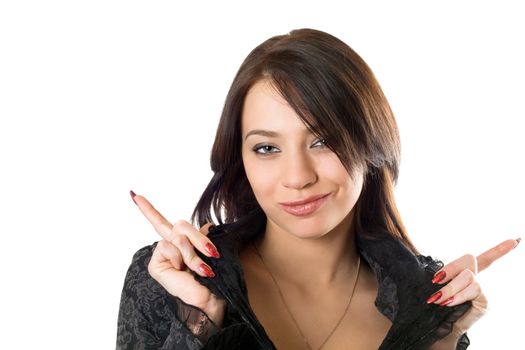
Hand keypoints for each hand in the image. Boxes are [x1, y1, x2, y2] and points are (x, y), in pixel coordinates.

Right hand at [130, 190, 225, 326]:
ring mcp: (162, 256)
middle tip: (212, 253)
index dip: (148, 209)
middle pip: (181, 225)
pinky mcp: (156, 264)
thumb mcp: (211, 255)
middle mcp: (170, 248)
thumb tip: (207, 224)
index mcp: (181, 245)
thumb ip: (203, 238)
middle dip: (199, 238)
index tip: (134, 195)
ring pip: (179, 235)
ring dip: (194, 253)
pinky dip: (183, 257)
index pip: (163, 222)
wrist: (209, 302)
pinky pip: (170, 247)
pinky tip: (184, 271)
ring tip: (202, 270)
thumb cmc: (213, 282)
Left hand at [427, 238, 520, 336]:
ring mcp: (482, 291)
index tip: (517, 240)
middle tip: (435, 281)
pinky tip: (447, 302)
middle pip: (471, 259)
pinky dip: (458, 295)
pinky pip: (473, 289)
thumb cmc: (435, 307)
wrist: (438, 330)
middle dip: (451, 268)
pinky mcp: (485, 302)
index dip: (500, 249)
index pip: (485, 258)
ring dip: (450, 287)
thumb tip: (437, 270)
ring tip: (438, 298)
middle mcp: (477, 280)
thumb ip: (442, 275)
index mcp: (466, 274)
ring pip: (469, 276)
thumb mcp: (436, 286)